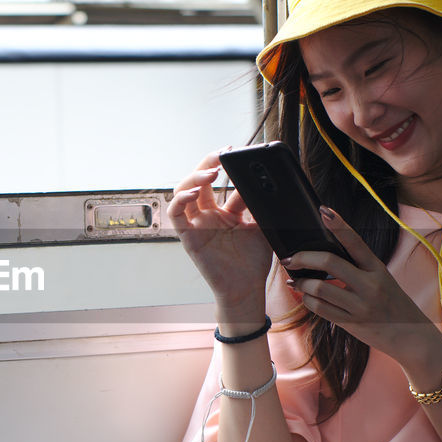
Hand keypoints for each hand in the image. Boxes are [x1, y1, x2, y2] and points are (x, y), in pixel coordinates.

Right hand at [166, 150, 275, 311]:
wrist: (247, 288)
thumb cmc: (253, 263)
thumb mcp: (262, 227)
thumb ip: (260, 206)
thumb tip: (265, 182)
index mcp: (226, 214)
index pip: (223, 184)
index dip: (228, 168)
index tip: (238, 154)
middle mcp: (209, 216)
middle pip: (199, 181)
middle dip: (209, 163)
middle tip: (223, 153)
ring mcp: (197, 225)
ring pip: (184, 191)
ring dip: (195, 177)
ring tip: (212, 170)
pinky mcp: (188, 237)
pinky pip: (176, 214)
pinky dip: (180, 200)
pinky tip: (192, 192)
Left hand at [283, 206, 441, 359]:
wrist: (411, 336)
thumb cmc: (393, 304)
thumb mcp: (383, 280)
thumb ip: (359, 269)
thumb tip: (324, 258)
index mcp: (378, 268)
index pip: (356, 241)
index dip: (339, 225)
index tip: (324, 211)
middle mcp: (370, 285)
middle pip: (330, 262)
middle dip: (303, 257)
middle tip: (289, 258)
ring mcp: (361, 305)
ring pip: (320, 288)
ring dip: (301, 283)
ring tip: (295, 281)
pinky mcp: (352, 323)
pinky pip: (321, 309)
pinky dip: (308, 301)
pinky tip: (306, 297)